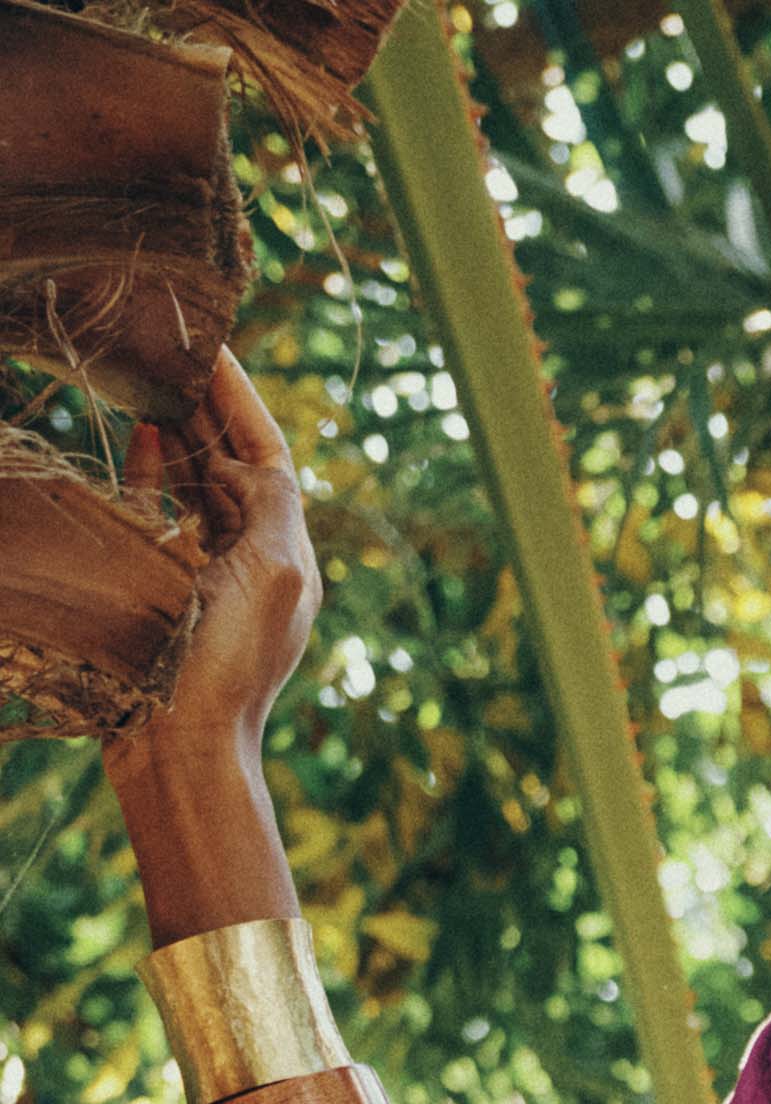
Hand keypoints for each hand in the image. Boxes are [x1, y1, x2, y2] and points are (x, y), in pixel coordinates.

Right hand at [109, 352, 321, 792]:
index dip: (239, 397)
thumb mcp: (272, 576)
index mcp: (287, 555)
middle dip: (204, 405)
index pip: (267, 454)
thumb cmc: (229, 668)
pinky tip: (140, 441)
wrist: (180, 751)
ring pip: (195, 486)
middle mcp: (252, 561)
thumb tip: (252, 465)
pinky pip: (162, 521)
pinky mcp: (165, 593)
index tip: (210, 343)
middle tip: (169, 346)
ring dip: (176, 432)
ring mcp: (206, 577)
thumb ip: (269, 507)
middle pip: (230, 463)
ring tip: (148, 378)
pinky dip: (153, 478)